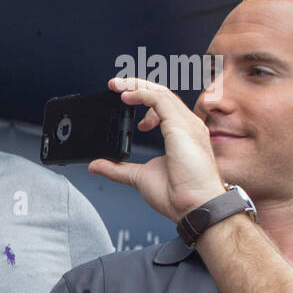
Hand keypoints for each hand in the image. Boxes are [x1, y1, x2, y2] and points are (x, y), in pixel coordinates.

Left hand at [88, 76, 225, 220]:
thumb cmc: (179, 195)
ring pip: (161, 93)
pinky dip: (141, 94)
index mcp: (181, 135)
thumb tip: (97, 165)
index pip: (163, 106)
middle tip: (115, 86)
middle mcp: (187, 126)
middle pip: (162, 95)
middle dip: (137, 87)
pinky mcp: (182, 126)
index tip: (124, 101)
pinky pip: (160, 100)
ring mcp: (187, 125)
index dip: (143, 99)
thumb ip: (118, 168)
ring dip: (136, 86)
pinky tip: (126, 97)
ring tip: (116, 87)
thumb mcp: (139, 177)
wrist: (195, 207)